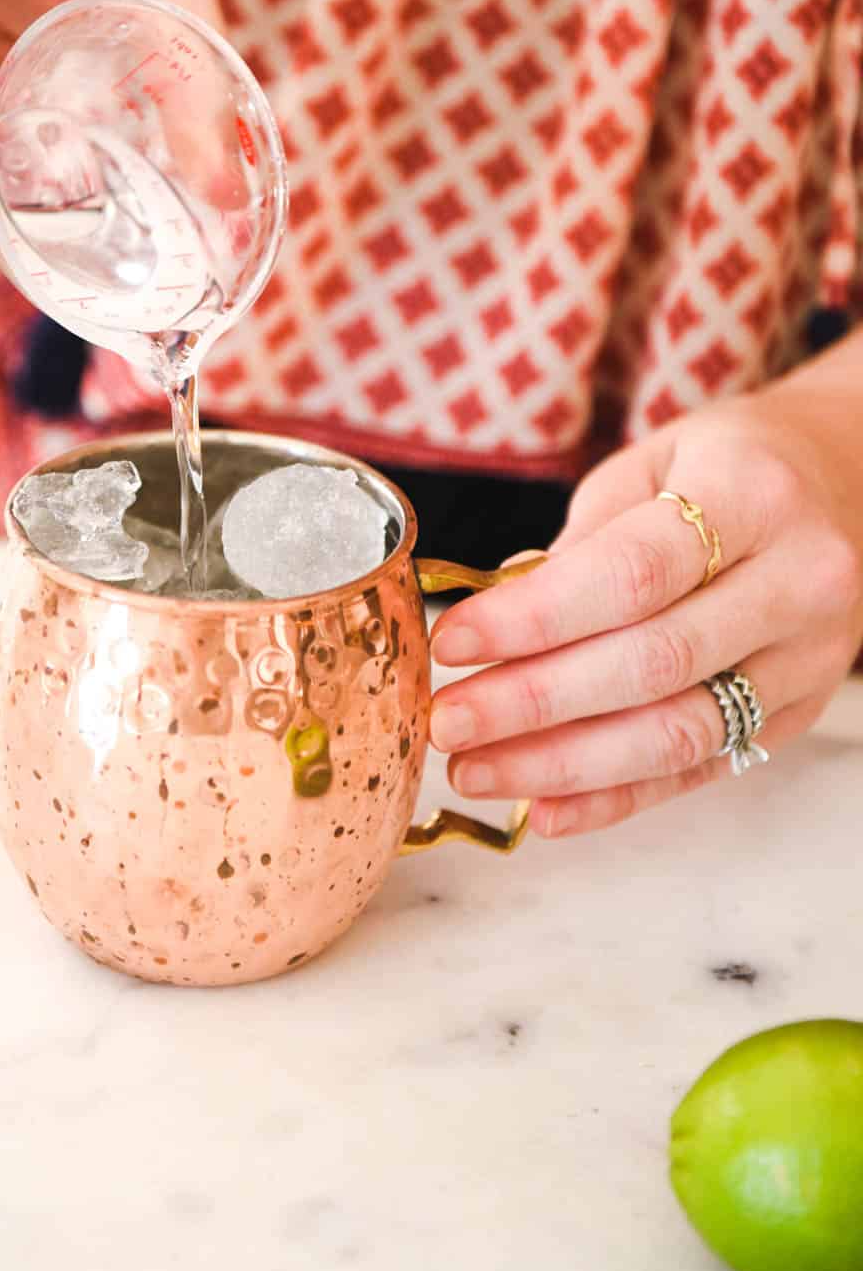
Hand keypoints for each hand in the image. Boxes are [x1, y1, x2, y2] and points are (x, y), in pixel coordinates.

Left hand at [429, 382, 862, 837]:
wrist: (848, 482)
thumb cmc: (729, 466)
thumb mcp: (652, 463)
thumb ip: (581, 542)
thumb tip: (493, 618)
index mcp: (750, 495)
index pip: (630, 575)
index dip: (532, 619)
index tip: (452, 643)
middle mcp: (797, 580)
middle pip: (651, 663)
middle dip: (532, 702)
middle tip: (447, 720)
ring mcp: (807, 658)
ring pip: (676, 732)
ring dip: (561, 764)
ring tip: (473, 770)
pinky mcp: (798, 714)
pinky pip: (699, 770)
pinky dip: (615, 798)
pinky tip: (542, 807)